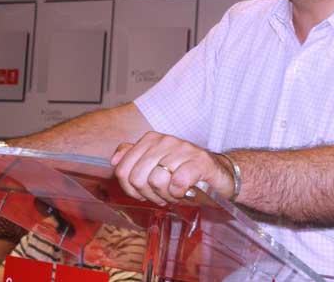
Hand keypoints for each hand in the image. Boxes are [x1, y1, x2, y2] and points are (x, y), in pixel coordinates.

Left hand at [110, 131, 233, 204]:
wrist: (219, 174)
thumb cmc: (184, 171)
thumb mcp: (156, 163)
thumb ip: (133, 158)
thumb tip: (114, 161)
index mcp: (151, 139)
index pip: (123, 169)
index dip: (130, 189)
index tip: (143, 192)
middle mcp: (166, 141)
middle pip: (137, 178)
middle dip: (147, 194)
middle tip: (161, 195)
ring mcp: (183, 150)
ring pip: (156, 181)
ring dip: (164, 195)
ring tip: (173, 193)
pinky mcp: (199, 162)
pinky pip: (177, 184)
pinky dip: (179, 194)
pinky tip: (185, 191)